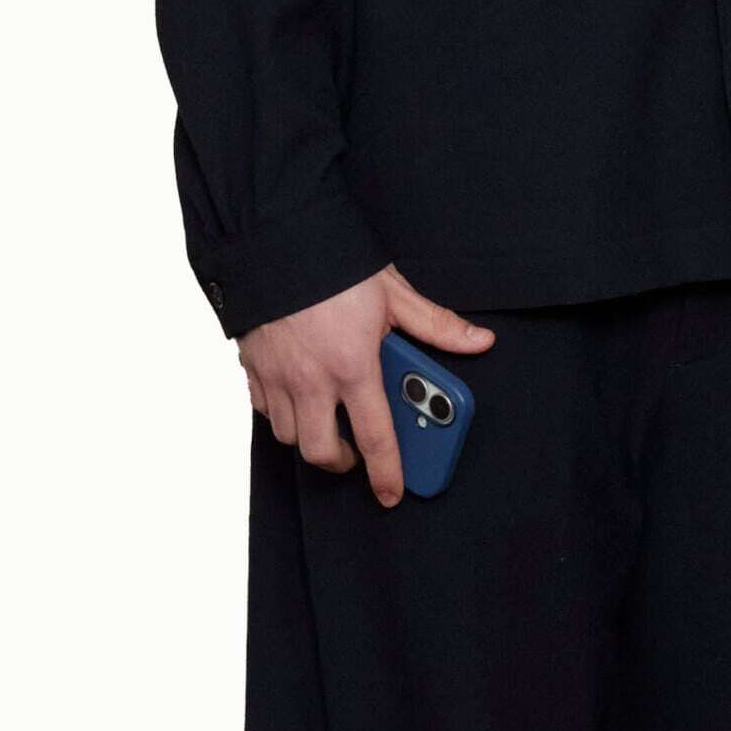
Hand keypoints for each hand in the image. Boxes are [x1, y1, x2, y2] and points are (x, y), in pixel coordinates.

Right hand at [237, 265, 494, 506]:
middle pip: (322, 451)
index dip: (387, 473)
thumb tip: (478, 341)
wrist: (275, 237)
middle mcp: (312, 381)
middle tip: (358, 453)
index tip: (392, 493)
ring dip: (311, 439)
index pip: (376, 437)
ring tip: (329, 423)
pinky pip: (263, 410)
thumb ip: (436, 325)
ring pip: (288, 436)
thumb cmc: (334, 265)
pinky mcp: (252, 366)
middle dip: (344, 463)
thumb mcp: (394, 293)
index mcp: (354, 367)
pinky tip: (297, 397)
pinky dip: (280, 413)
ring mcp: (277, 376)